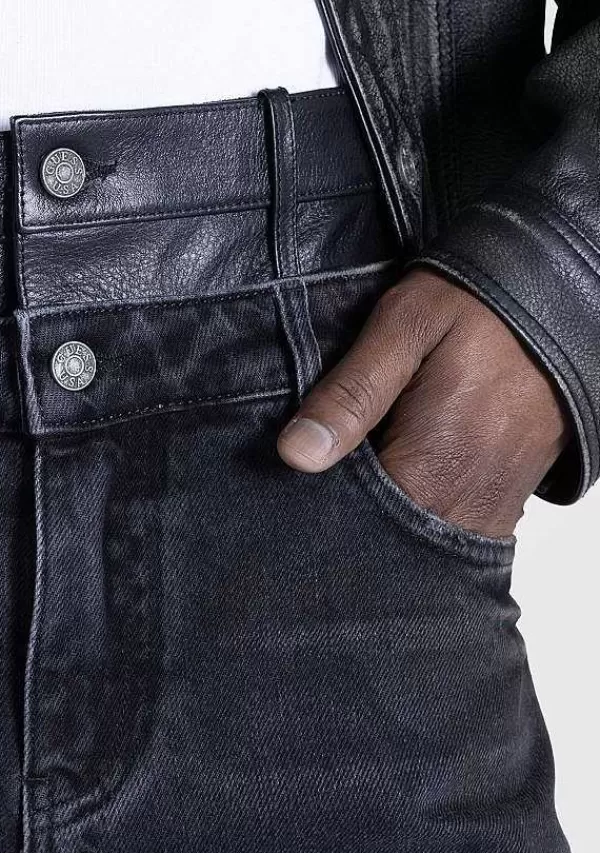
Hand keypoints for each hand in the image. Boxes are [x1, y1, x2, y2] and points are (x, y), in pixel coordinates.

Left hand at [276, 268, 568, 537]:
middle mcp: (465, 507)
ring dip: (376, 520)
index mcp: (432, 470)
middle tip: (318, 471)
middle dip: (342, 520)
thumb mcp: (404, 327)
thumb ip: (352, 392)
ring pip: (411, 547)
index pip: (349, 530)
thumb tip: (295, 454)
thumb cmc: (479, 308)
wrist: (560, 304)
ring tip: (355, 470)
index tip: (292, 479)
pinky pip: (445, 534)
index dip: (312, 509)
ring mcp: (489, 512)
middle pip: (380, 546)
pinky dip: (412, 517)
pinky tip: (392, 476)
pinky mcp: (502, 507)